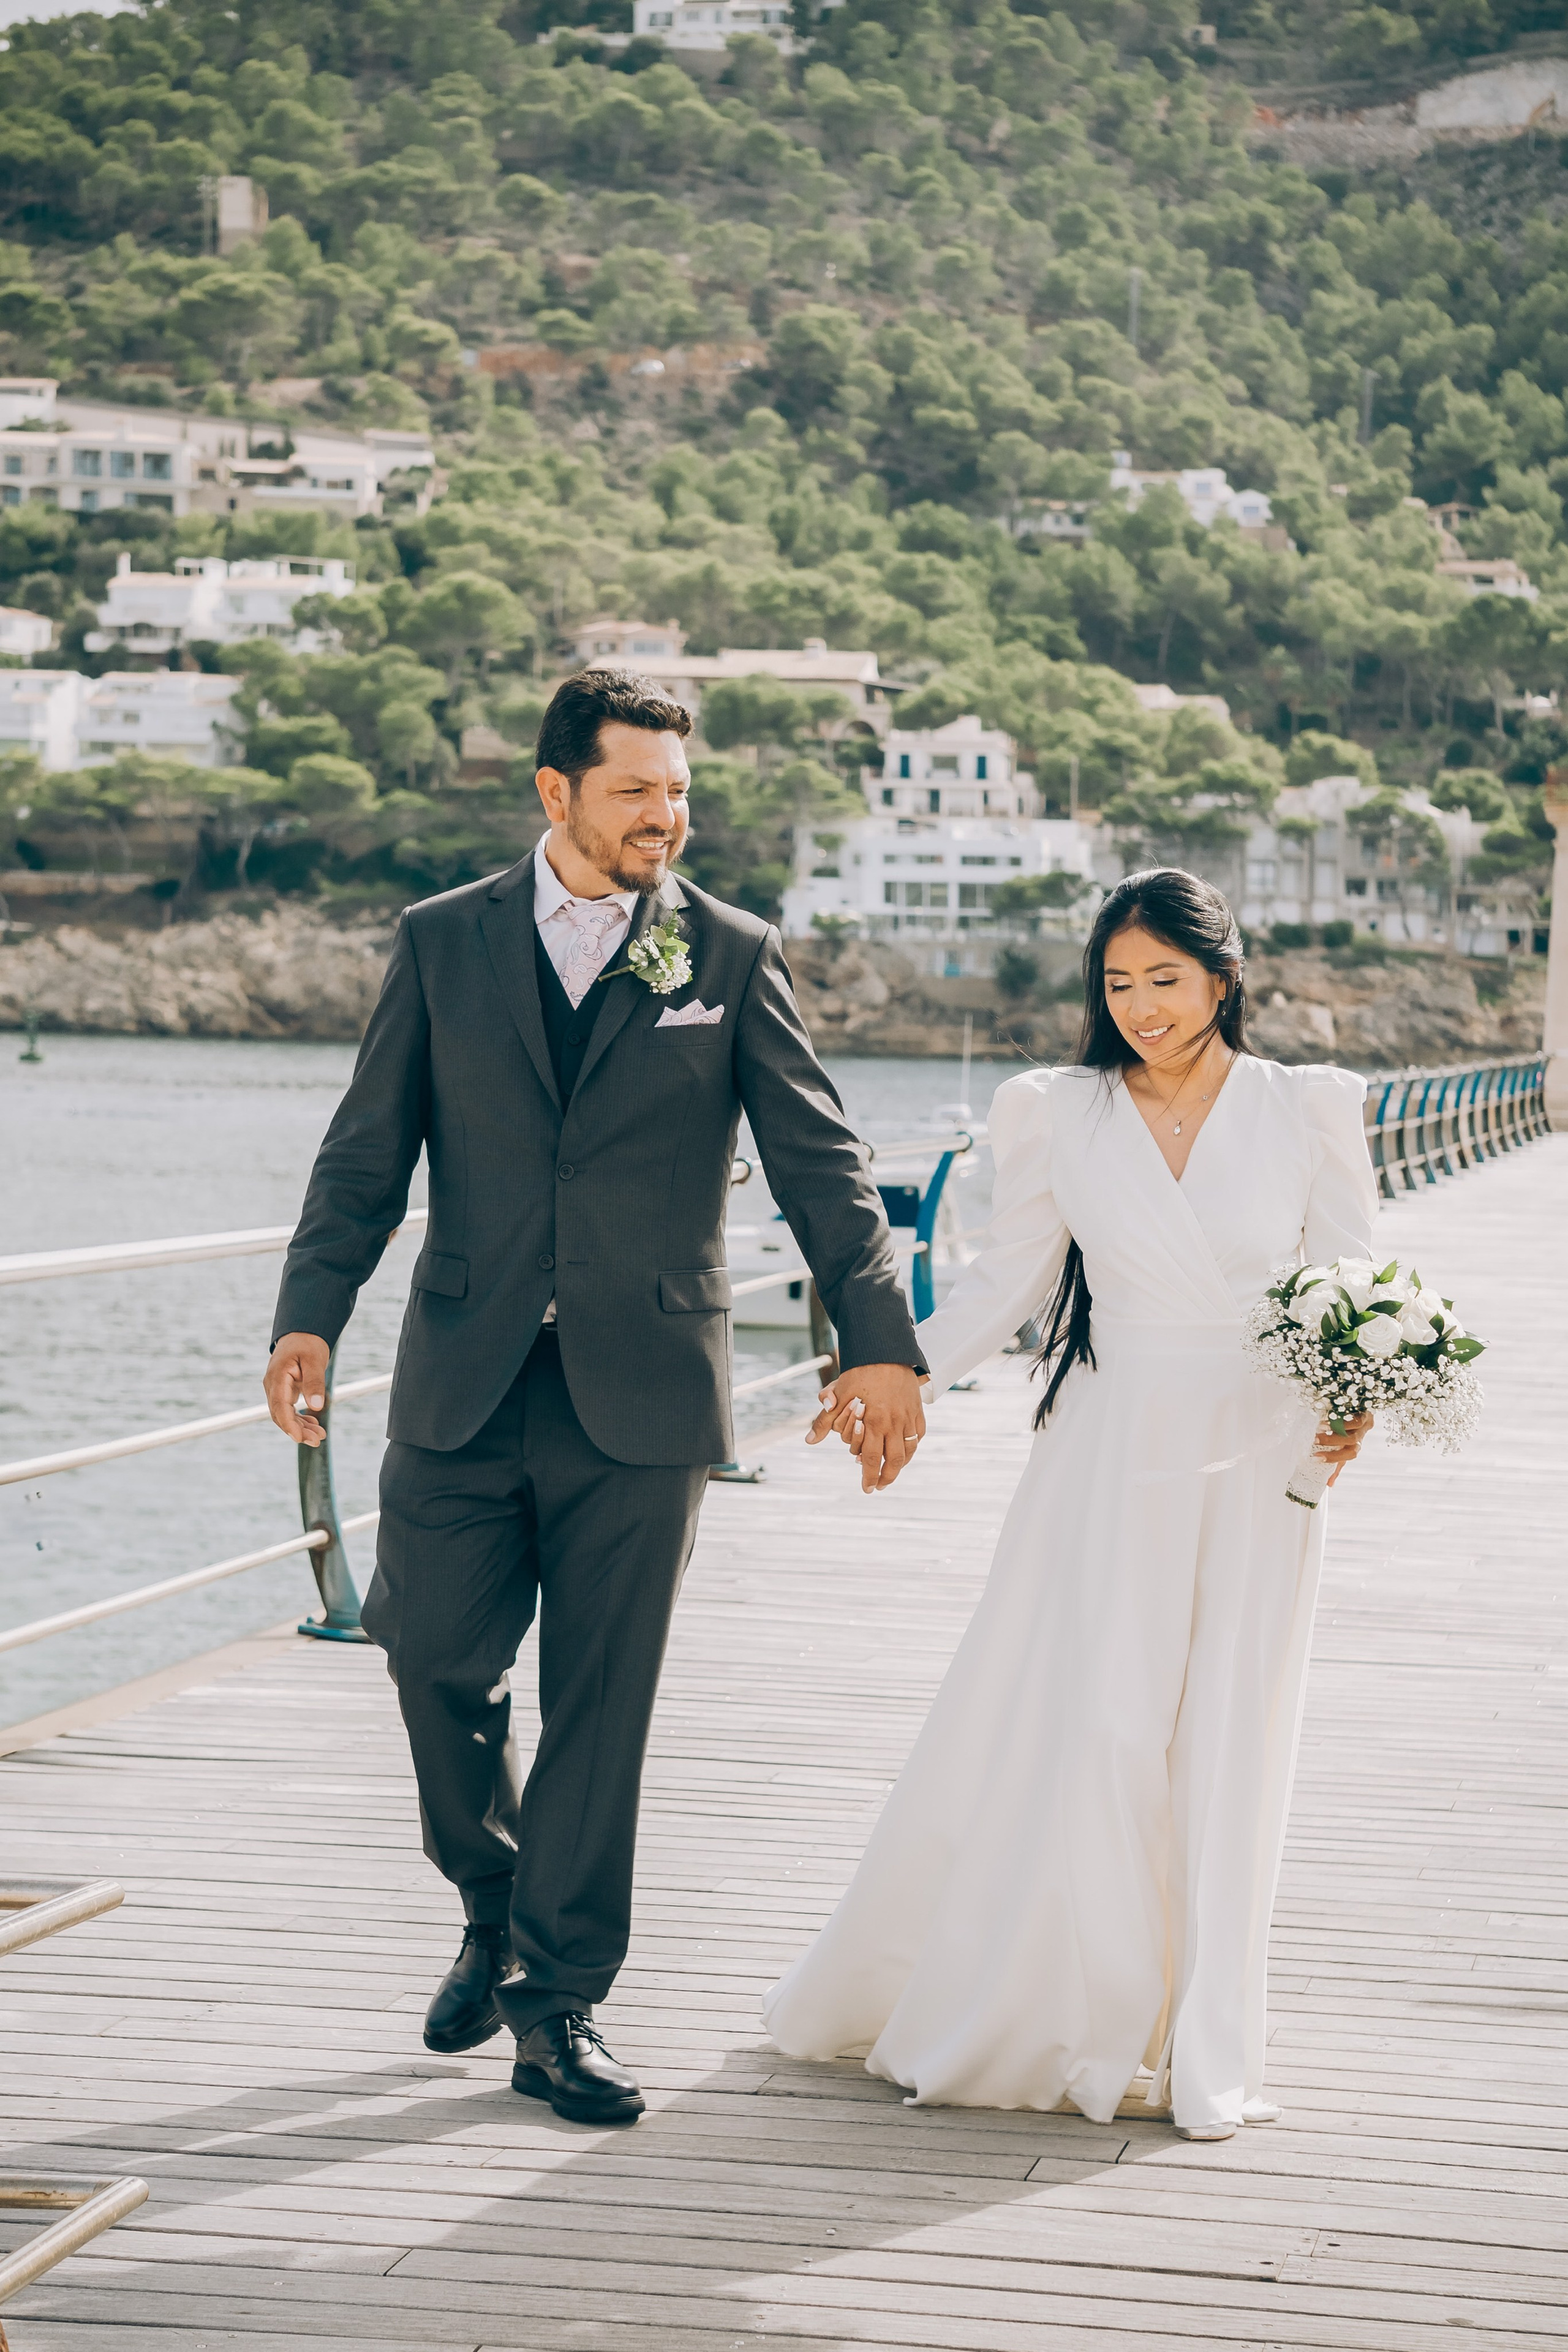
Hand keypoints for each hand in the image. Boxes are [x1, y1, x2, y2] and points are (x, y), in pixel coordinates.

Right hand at [264, 1332, 331, 1448]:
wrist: (301, 1332)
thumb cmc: (308, 1343)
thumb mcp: (315, 1360)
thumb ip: (314, 1382)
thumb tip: (316, 1406)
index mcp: (277, 1376)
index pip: (279, 1406)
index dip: (288, 1424)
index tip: (300, 1438)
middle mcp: (272, 1385)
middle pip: (280, 1414)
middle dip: (298, 1430)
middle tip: (317, 1440)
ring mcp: (276, 1389)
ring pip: (284, 1414)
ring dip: (300, 1427)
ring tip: (319, 1436)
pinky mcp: (283, 1391)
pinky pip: (288, 1410)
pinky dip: (299, 1419)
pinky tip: (313, 1425)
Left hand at [806, 1363, 925, 1491]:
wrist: (886, 1350)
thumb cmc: (860, 1371)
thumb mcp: (838, 1394)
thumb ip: (824, 1420)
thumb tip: (809, 1440)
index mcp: (874, 1421)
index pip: (872, 1458)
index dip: (869, 1476)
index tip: (867, 1488)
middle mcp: (893, 1422)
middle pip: (894, 1461)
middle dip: (886, 1478)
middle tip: (878, 1486)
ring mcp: (908, 1416)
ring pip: (908, 1450)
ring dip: (900, 1466)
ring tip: (891, 1474)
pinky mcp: (917, 1409)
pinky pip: (918, 1434)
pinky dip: (911, 1446)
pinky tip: (904, 1451)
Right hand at [1314, 1411, 1371, 1487]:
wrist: (1364, 1410)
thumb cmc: (1349, 1430)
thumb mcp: (1342, 1446)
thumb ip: (1336, 1464)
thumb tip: (1329, 1485)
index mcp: (1353, 1447)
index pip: (1347, 1457)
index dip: (1333, 1459)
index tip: (1315, 1458)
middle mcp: (1359, 1438)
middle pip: (1352, 1447)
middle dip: (1332, 1445)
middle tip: (1314, 1441)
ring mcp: (1363, 1426)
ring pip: (1353, 1433)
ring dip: (1336, 1431)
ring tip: (1319, 1428)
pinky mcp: (1364, 1413)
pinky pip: (1356, 1419)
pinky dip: (1342, 1420)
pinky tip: (1328, 1418)